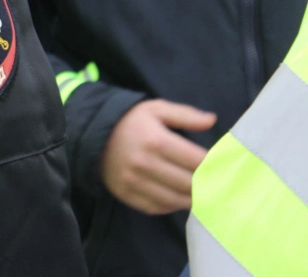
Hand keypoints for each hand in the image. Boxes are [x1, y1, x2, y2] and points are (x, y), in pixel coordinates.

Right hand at [101, 99, 215, 214]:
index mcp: (156, 140)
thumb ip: (185, 114)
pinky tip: (178, 198)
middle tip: (216, 184)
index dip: (214, 166)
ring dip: (191, 199)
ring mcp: (133, 181)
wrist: (93, 134)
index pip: (196, 161)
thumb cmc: (131, 121)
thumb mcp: (156, 109)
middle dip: (206, 185)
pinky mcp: (125, 193)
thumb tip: (212, 120)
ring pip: (174, 200)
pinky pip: (155, 207)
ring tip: (200, 193)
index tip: (223, 167)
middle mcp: (144, 163)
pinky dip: (170, 206)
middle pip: (188, 184)